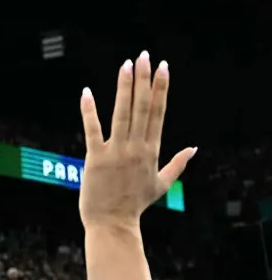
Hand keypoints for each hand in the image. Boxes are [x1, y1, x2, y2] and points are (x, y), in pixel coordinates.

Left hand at [78, 52, 195, 227]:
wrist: (113, 224)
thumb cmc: (135, 205)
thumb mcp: (162, 183)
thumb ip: (178, 163)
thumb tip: (194, 148)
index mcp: (152, 150)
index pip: (158, 112)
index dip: (161, 88)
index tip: (163, 67)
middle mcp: (136, 148)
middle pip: (143, 107)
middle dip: (144, 79)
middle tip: (145, 55)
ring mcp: (116, 152)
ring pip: (122, 114)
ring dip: (124, 88)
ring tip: (126, 65)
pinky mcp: (95, 159)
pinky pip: (92, 130)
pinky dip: (89, 111)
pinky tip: (86, 92)